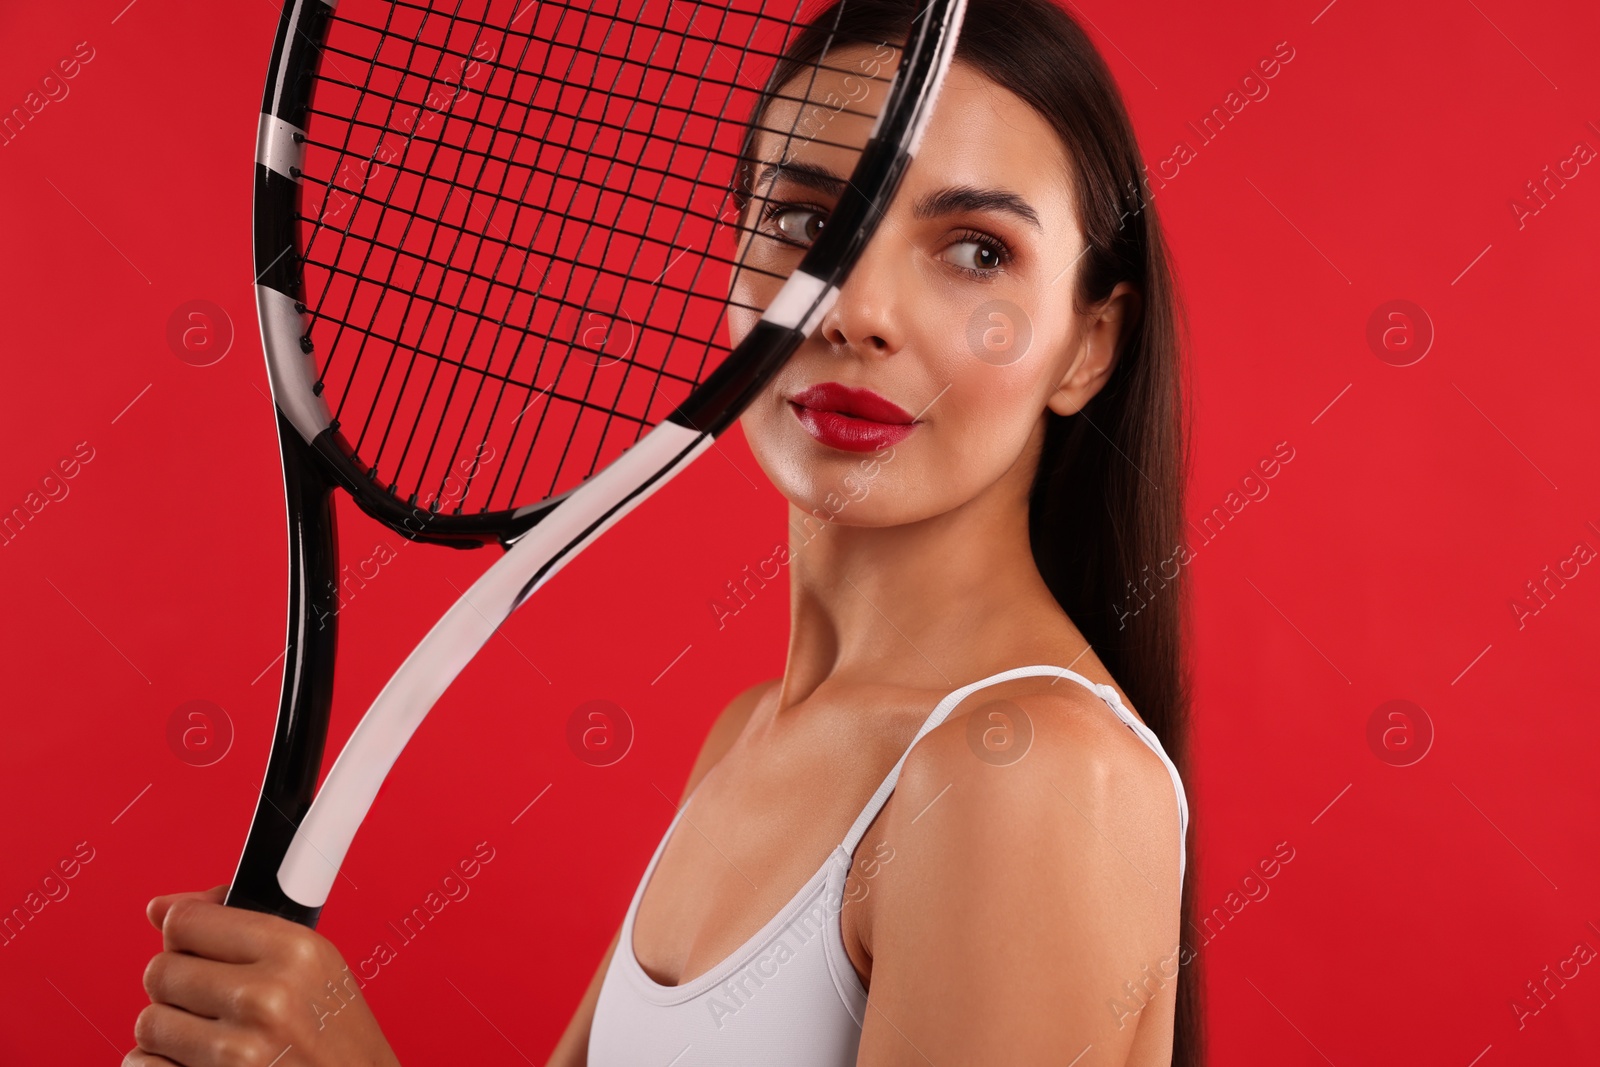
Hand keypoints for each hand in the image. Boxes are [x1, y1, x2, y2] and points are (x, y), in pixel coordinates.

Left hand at [128, 885, 400, 1066]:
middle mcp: (266, 997)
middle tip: (211, 1003)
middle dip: (177, 987)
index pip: (186, 921)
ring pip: (148, 1021)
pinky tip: (194, 1064)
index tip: (194, 947)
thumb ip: (241, 929)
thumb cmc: (337, 1038)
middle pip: (160, 970)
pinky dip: (158, 1066)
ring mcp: (237, 1052)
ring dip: (170, 1032)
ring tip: (211, 1038)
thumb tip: (159, 907)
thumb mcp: (312, 966)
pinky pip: (141, 1065)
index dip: (184, 935)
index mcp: (295, 951)